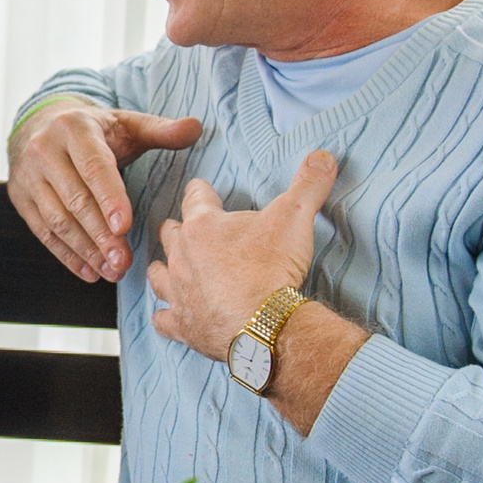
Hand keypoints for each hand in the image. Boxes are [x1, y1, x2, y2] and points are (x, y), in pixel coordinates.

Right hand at [7, 98, 201, 280]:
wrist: (40, 125)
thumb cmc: (94, 130)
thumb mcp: (126, 123)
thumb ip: (161, 129)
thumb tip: (195, 127)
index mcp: (75, 127)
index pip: (93, 166)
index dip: (109, 197)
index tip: (126, 226)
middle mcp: (45, 150)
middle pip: (75, 199)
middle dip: (101, 234)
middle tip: (124, 261)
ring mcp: (28, 175)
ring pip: (57, 220)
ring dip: (86, 250)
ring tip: (112, 271)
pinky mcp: (20, 198)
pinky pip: (43, 232)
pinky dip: (66, 255)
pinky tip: (89, 272)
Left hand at [146, 150, 335, 360]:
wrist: (265, 323)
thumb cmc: (273, 268)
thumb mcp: (295, 216)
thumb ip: (308, 183)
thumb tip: (323, 156)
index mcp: (203, 226)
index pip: (195, 197)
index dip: (200, 191)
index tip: (201, 188)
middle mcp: (183, 257)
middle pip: (170, 234)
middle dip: (177, 229)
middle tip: (187, 228)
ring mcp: (180, 292)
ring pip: (159, 274)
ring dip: (164, 269)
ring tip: (170, 266)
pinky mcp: (184, 326)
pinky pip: (162, 320)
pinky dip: (165, 317)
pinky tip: (167, 316)